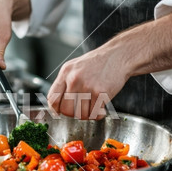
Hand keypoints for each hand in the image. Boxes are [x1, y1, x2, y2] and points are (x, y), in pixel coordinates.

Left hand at [47, 9, 171, 119]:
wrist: (119, 55)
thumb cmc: (98, 63)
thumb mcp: (75, 67)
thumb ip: (65, 83)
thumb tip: (57, 104)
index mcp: (66, 72)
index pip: (53, 98)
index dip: (56, 109)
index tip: (60, 112)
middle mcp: (74, 79)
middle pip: (66, 110)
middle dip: (72, 114)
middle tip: (80, 110)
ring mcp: (87, 86)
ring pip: (80, 114)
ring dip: (87, 115)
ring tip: (92, 106)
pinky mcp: (101, 93)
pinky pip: (94, 114)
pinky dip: (98, 115)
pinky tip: (100, 108)